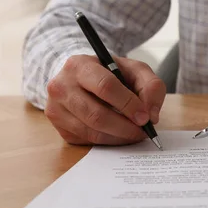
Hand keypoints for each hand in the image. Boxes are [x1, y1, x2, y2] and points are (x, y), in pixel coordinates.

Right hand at [44, 55, 165, 144]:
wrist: (82, 79)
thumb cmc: (111, 73)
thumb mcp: (134, 70)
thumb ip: (151, 86)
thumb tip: (151, 116)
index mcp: (79, 65)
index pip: (106, 87)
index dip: (129, 104)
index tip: (145, 117)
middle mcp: (61, 86)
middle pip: (96, 115)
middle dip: (125, 127)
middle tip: (143, 131)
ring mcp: (56, 109)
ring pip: (92, 132)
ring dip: (119, 137)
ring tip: (135, 133)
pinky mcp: (59, 128)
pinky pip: (88, 141)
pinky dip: (109, 141)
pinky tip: (119, 134)